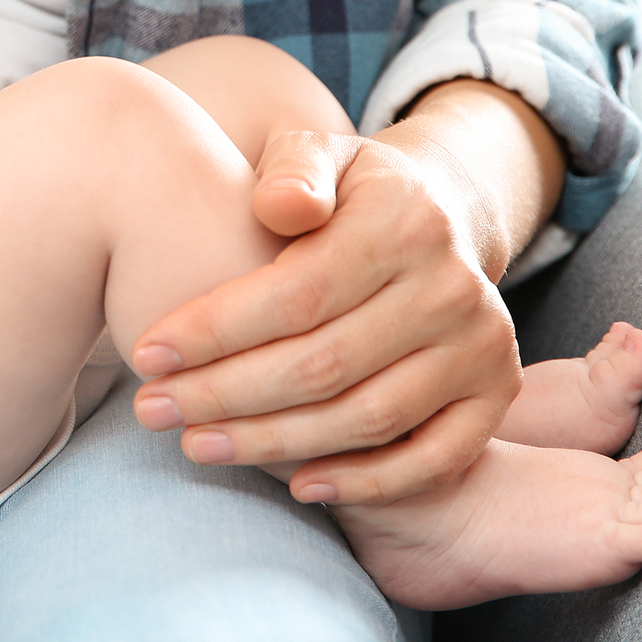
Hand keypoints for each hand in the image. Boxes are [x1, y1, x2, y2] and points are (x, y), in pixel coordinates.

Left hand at [127, 84, 558, 504]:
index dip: (215, 330)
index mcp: (405, 221)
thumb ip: (293, 170)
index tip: (146, 353)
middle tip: (152, 410)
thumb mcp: (317, 155)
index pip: (296, 294)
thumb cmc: (347, 192)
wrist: (441, 215)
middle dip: (225, 395)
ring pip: (368, 418)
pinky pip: (432, 459)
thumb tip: (280, 204)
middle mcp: (454, 286)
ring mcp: (482, 344)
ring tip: (197, 445)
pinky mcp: (496, 394)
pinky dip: (366, 483)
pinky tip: (296, 486)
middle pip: (324, 364)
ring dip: (275, 444)